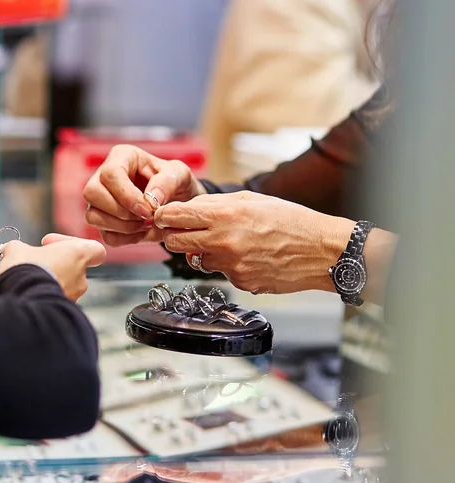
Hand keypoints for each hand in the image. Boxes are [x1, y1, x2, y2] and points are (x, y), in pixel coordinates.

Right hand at [0, 234, 106, 301]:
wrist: (21, 303)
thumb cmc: (25, 271)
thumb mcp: (16, 250)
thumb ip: (19, 248)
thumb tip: (10, 250)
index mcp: (78, 256)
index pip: (95, 250)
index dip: (72, 243)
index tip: (49, 243)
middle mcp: (81, 279)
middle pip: (72, 268)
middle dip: (52, 265)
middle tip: (31, 263)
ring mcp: (73, 298)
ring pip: (61, 286)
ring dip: (45, 281)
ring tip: (21, 280)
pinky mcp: (62, 313)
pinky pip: (51, 301)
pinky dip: (39, 297)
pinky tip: (20, 295)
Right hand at [83, 144, 206, 246]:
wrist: (177, 204)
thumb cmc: (176, 183)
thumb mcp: (180, 175)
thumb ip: (169, 181)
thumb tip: (151, 198)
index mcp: (122, 157)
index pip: (110, 173)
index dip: (126, 195)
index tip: (148, 209)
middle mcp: (104, 176)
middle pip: (92, 193)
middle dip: (121, 212)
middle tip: (146, 217)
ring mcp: (100, 200)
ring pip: (93, 216)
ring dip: (123, 227)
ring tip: (146, 224)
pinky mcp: (103, 221)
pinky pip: (105, 236)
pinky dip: (126, 239)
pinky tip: (142, 231)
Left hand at [155, 191, 354, 294]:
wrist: (320, 250)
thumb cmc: (291, 220)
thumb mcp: (252, 199)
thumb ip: (216, 204)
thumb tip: (188, 209)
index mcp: (225, 215)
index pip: (174, 217)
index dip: (163, 216)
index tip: (162, 216)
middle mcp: (223, 241)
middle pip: (174, 243)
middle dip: (176, 236)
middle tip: (186, 231)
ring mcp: (231, 265)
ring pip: (196, 259)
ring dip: (202, 251)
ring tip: (226, 242)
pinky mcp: (239, 282)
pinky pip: (220, 272)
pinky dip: (226, 265)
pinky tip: (247, 256)